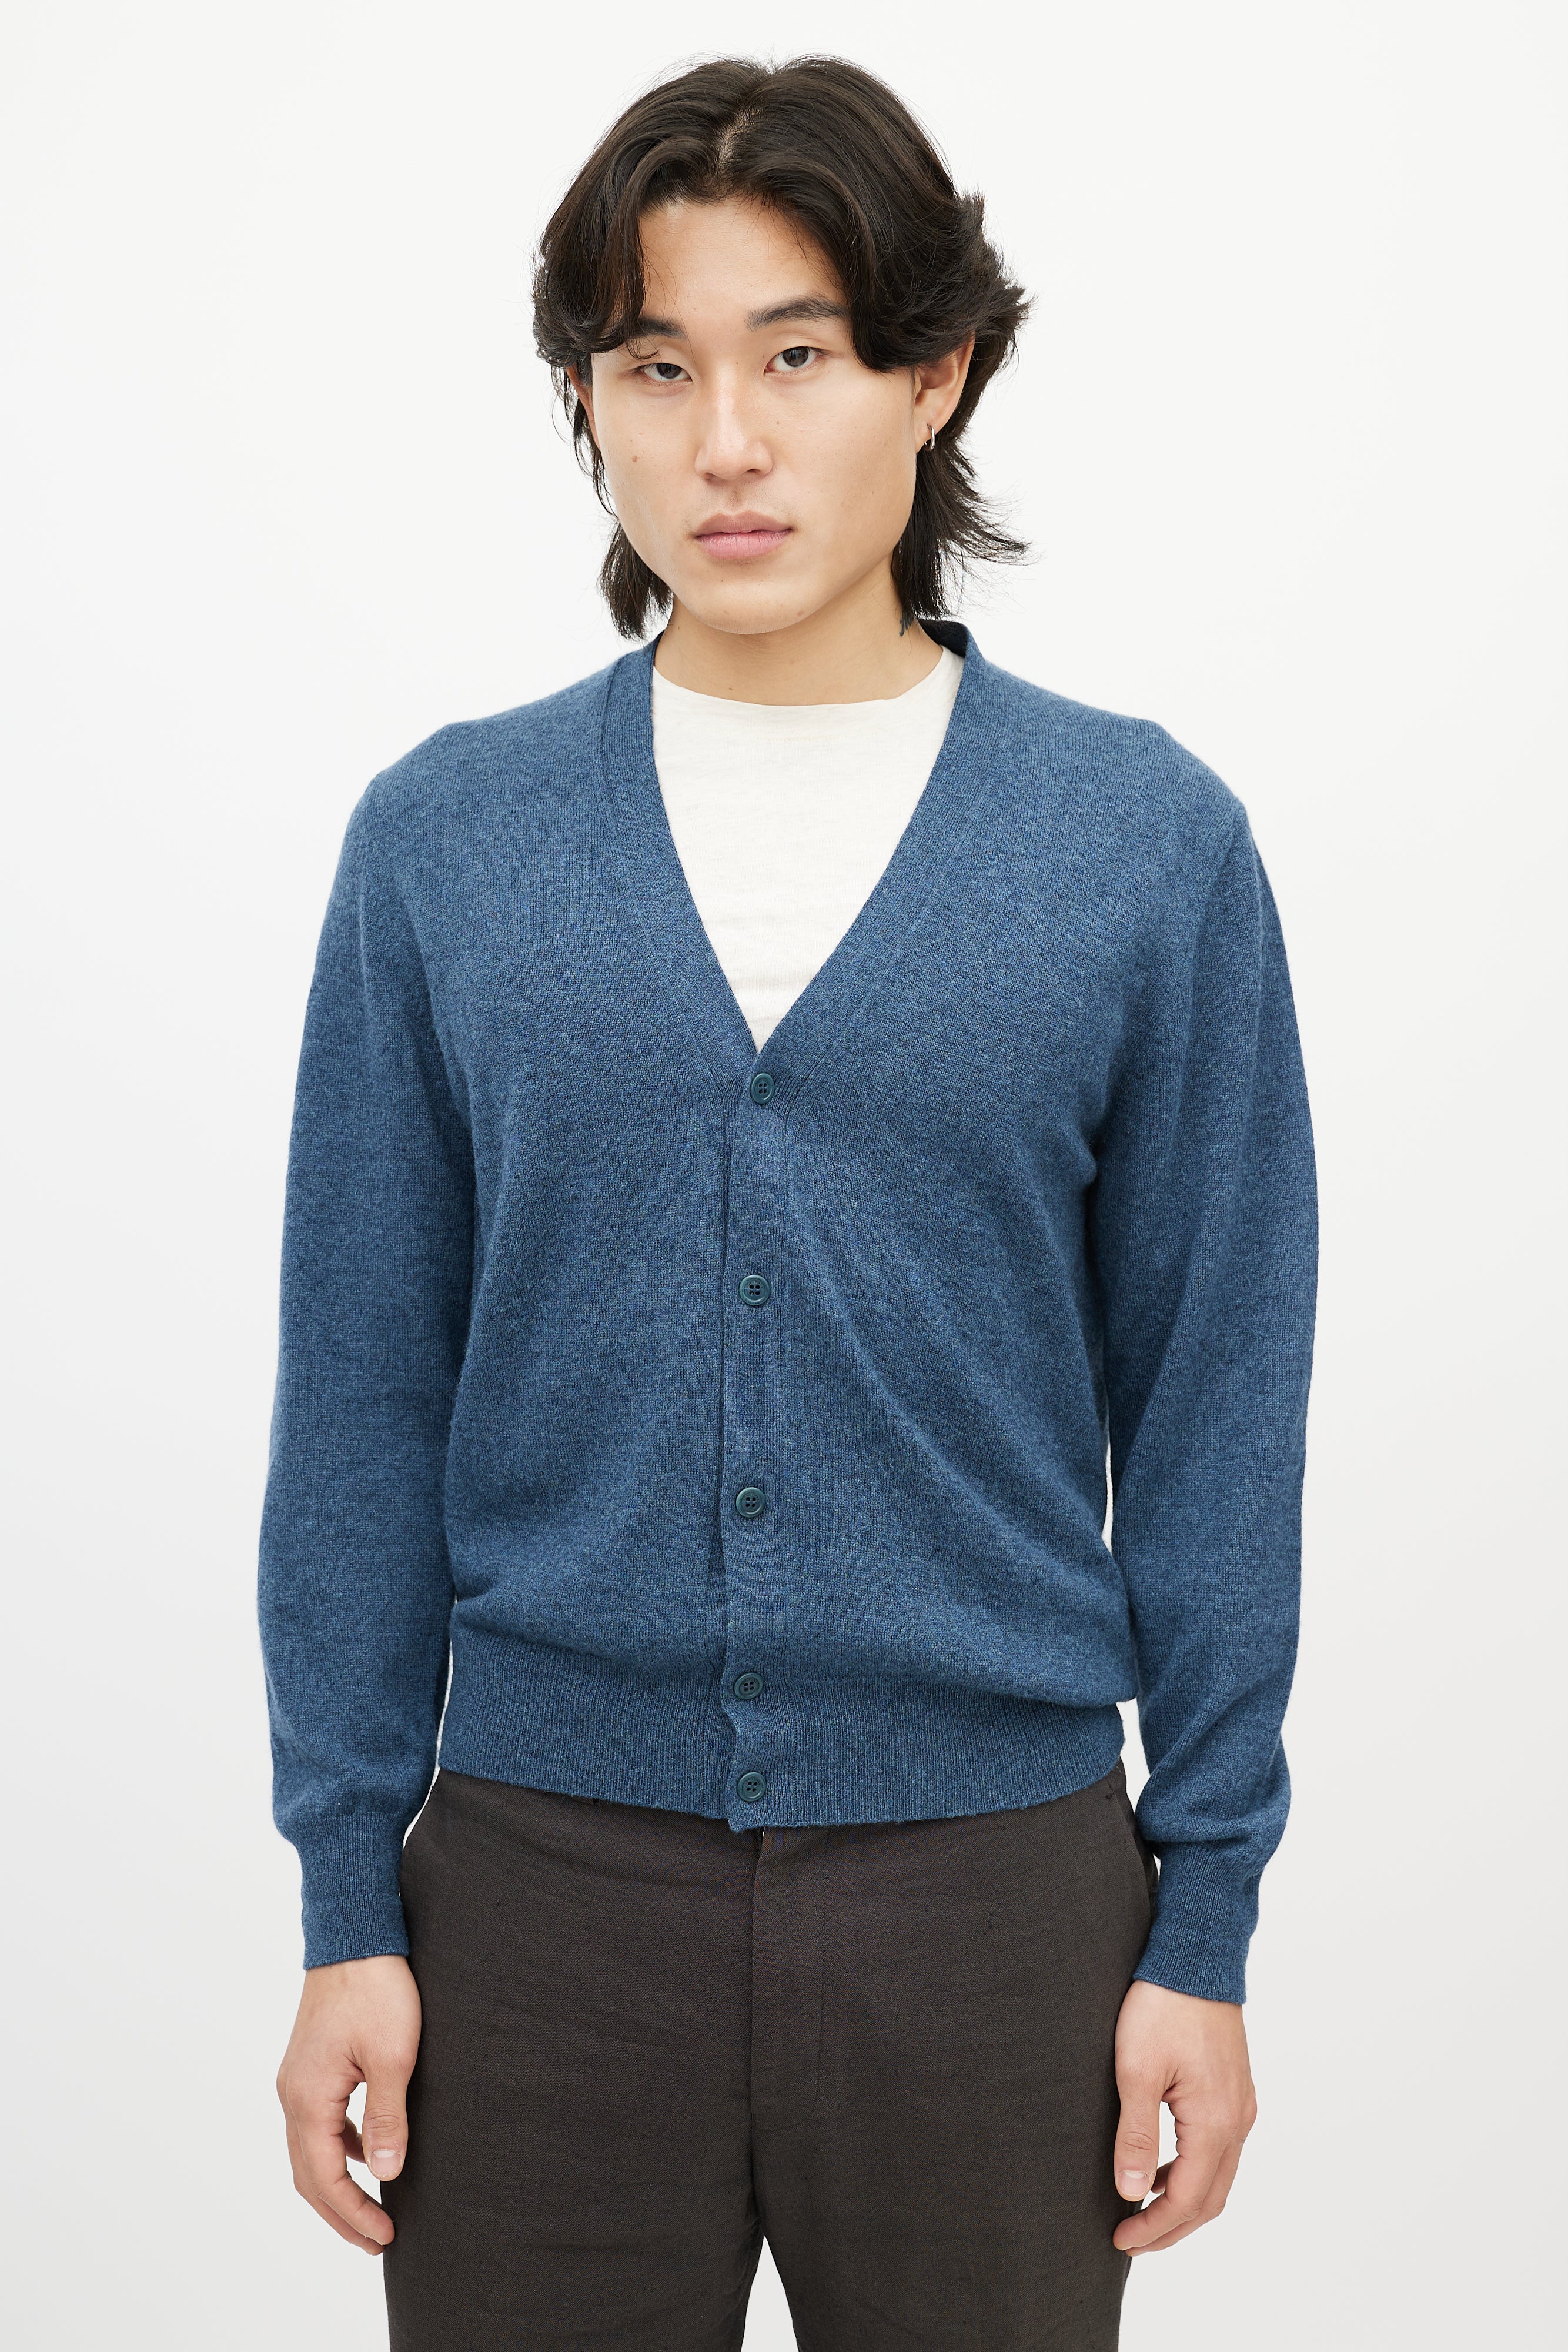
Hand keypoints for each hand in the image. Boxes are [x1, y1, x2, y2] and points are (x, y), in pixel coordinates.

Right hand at [276, 1953, 421, 2252]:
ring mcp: (299, 2079)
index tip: (385, 2237)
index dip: (353, 2214)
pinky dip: (340, 2149)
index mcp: (308, 2098)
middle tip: (376, 2241)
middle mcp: (293, 2094)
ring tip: (371, 2209)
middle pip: (309, 2174)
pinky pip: (320, 2122)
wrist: (354, 1933)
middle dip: (341, 2212)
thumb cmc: (376, 1988)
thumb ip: (386, 2118)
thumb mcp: (392, 2056)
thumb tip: (387, 2175)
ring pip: (311, 2150)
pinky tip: (368, 2152)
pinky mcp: (312, 2064)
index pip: (324, 2178)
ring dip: (338, 2184)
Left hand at [1111, 1978, 1256, 2254]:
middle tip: (1131, 2240)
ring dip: (1184, 2201)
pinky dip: (1193, 2172)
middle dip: (1172, 2226)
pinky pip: (1220, 2150)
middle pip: (1211, 2198)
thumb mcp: (1136, 2070)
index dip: (1155, 2227)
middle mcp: (1237, 2120)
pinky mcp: (1234, 2090)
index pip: (1188, 2199)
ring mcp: (1240, 2105)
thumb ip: (1136, 2135)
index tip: (1121, 2240)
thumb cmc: (1162, 2006)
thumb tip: (1132, 2193)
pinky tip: (1163, 2168)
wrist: (1195, 1957)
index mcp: (1215, 2121)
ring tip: (1142, 2210)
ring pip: (1219, 2176)